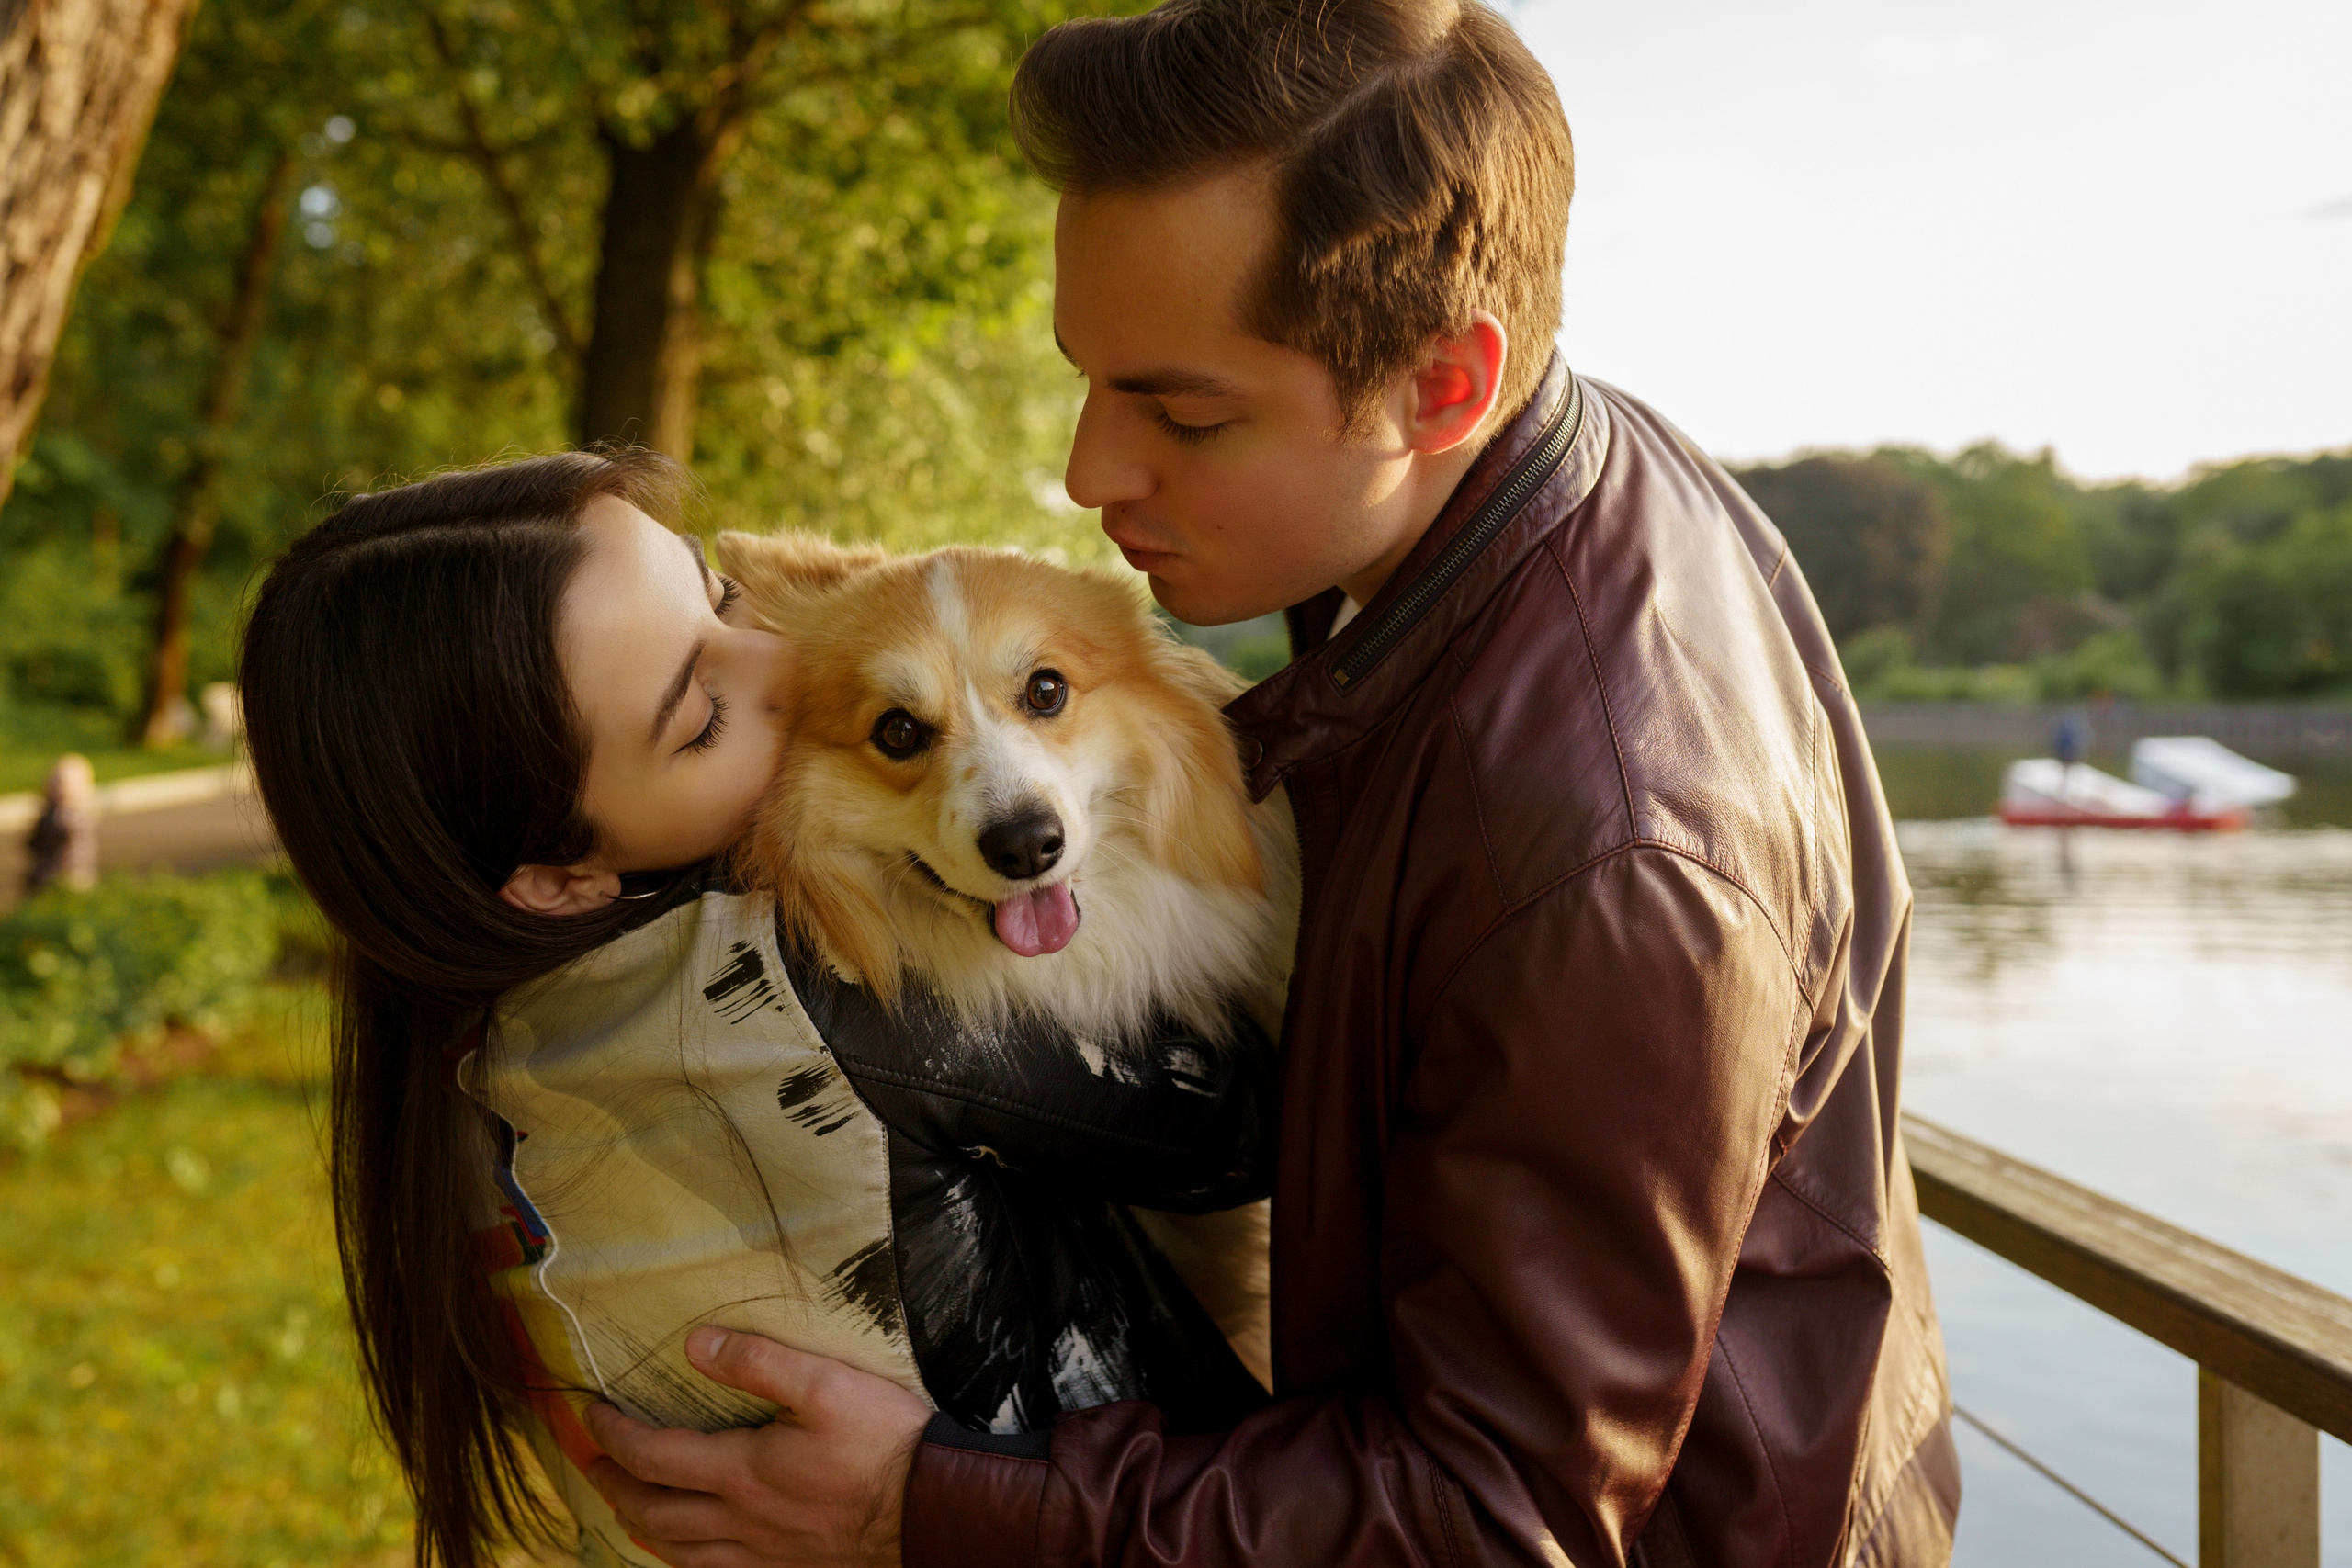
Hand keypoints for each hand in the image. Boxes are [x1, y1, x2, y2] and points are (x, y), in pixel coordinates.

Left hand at [585, 1327, 931, 1567]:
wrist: (933, 1509)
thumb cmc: (884, 1443)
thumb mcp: (824, 1384)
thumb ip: (757, 1362)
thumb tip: (694, 1345)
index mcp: (742, 1472)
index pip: (654, 1456)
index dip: (613, 1436)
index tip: (592, 1414)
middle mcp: (741, 1521)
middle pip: (653, 1511)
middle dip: (614, 1486)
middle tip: (593, 1464)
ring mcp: (762, 1555)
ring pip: (677, 1552)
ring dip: (640, 1527)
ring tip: (626, 1507)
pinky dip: (682, 1562)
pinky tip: (686, 1552)